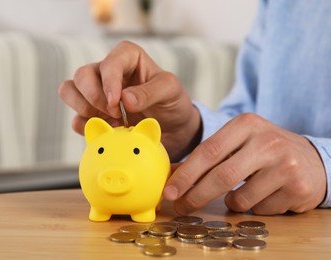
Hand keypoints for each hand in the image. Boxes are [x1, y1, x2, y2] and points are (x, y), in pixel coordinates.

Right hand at [58, 41, 200, 160]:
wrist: (171, 127)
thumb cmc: (172, 101)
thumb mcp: (170, 91)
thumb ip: (150, 92)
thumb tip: (125, 99)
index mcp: (127, 58)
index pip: (109, 62)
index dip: (108, 82)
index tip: (115, 102)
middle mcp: (106, 72)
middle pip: (81, 76)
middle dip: (93, 97)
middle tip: (114, 113)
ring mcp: (96, 93)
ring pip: (68, 91)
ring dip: (83, 109)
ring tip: (108, 121)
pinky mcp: (92, 115)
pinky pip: (76, 119)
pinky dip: (86, 127)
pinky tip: (108, 131)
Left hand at [164, 113, 326, 214]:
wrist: (311, 159)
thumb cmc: (264, 151)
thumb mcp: (237, 143)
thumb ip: (207, 156)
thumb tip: (173, 175)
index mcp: (246, 124)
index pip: (208, 151)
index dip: (186, 174)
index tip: (169, 191)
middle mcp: (267, 141)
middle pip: (222, 176)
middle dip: (196, 195)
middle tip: (181, 207)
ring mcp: (285, 165)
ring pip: (240, 198)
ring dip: (231, 203)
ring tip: (239, 193)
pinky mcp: (298, 188)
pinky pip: (260, 210)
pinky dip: (254, 208)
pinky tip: (264, 195)